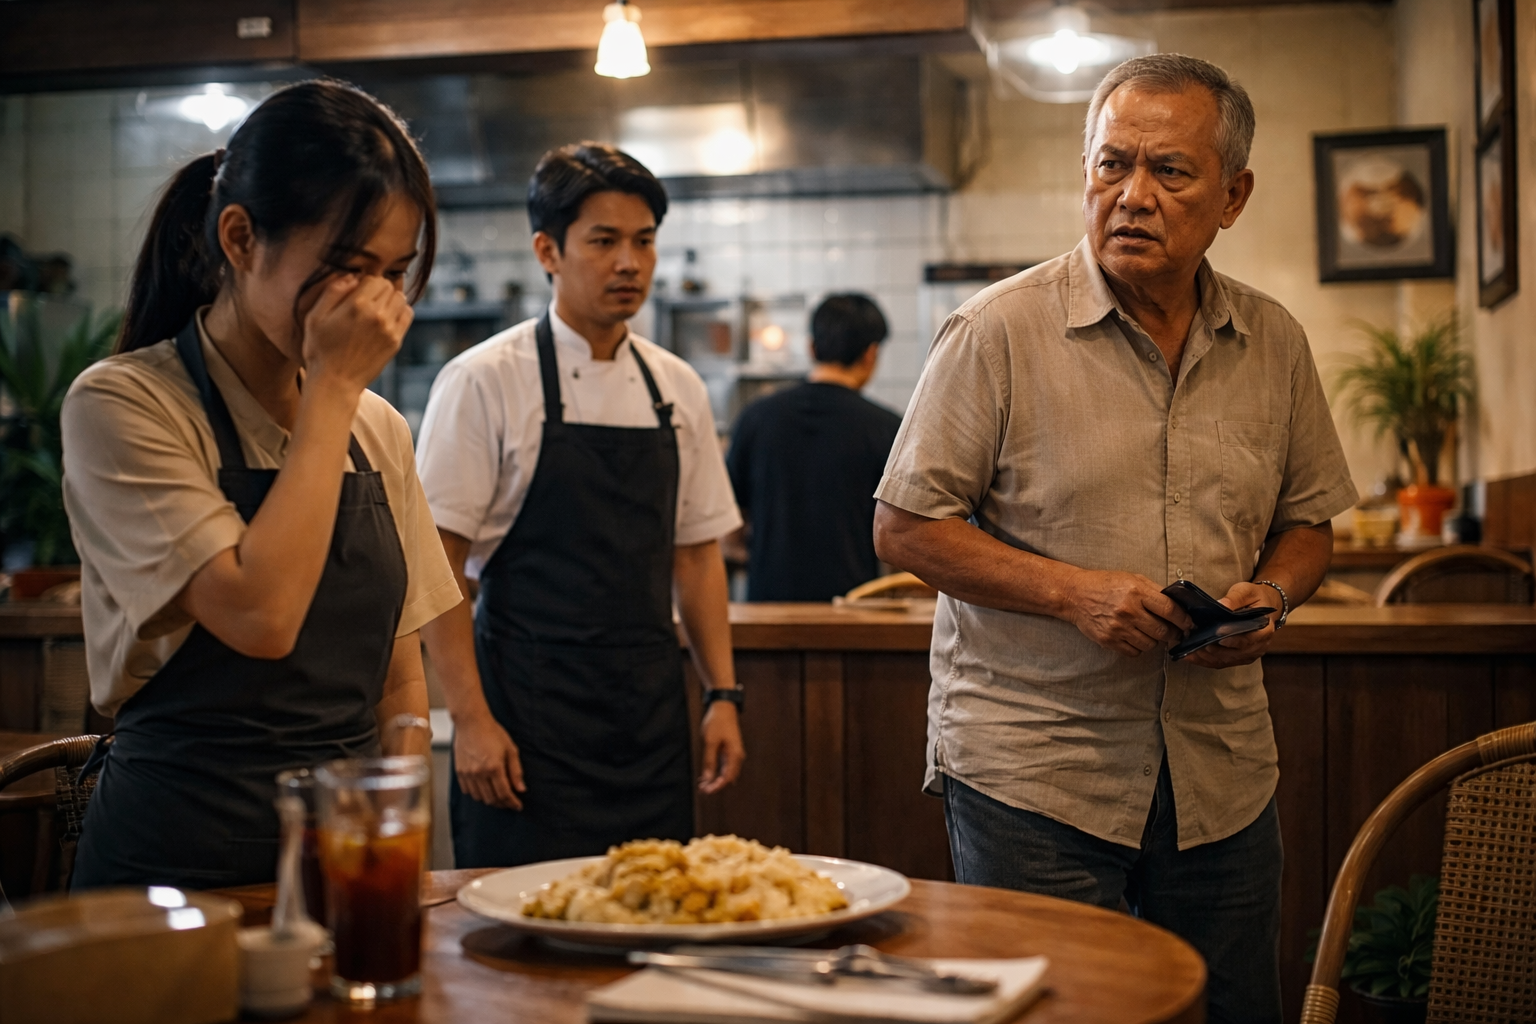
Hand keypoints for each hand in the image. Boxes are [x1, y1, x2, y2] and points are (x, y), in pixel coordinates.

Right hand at [301, 273, 412, 392]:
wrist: (335, 383)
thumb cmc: (320, 350)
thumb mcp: (315, 317)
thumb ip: (333, 291)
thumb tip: (352, 276)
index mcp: (356, 305)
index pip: (375, 279)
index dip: (365, 282)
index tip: (357, 292)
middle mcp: (377, 315)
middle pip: (389, 287)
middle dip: (378, 290)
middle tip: (366, 301)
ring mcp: (389, 329)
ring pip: (401, 299)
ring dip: (390, 299)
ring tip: (376, 309)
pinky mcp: (396, 341)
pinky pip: (407, 315)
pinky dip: (400, 312)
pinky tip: (386, 319)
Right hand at [452, 711, 525, 809]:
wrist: (471, 723)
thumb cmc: (492, 732)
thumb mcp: (510, 749)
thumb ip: (516, 771)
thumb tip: (521, 789)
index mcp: (494, 767)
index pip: (504, 793)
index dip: (512, 803)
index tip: (518, 806)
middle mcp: (479, 773)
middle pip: (492, 799)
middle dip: (503, 804)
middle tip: (510, 802)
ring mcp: (468, 774)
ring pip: (479, 798)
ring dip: (490, 801)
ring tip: (498, 797)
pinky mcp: (459, 772)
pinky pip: (468, 791)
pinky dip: (477, 794)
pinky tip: (484, 790)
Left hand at [698, 701, 744, 794]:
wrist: (723, 707)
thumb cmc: (717, 722)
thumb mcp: (710, 742)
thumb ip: (709, 761)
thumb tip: (707, 778)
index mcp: (734, 755)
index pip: (727, 778)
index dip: (716, 787)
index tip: (705, 791)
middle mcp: (737, 757)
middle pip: (728, 778)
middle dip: (715, 785)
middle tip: (701, 789)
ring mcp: (734, 754)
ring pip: (727, 774)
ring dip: (716, 780)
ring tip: (702, 784)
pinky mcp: (730, 751)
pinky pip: (725, 767)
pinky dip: (717, 773)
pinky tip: (707, 775)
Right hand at [1064, 569, 1194, 656]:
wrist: (1075, 594)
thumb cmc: (1106, 584)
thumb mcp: (1132, 579)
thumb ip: (1155, 592)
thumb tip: (1179, 608)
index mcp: (1136, 592)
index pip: (1170, 611)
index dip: (1184, 620)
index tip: (1189, 624)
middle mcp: (1128, 610)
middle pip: (1163, 632)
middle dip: (1171, 633)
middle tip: (1171, 631)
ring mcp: (1117, 628)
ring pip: (1150, 644)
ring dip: (1153, 640)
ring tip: (1146, 630)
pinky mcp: (1109, 640)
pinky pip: (1135, 652)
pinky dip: (1138, 647)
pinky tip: (1133, 636)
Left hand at [1182, 581, 1280, 668]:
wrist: (1261, 606)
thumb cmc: (1254, 598)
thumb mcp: (1246, 591)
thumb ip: (1235, 599)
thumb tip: (1221, 605)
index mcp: (1265, 630)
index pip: (1249, 639)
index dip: (1233, 640)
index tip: (1218, 638)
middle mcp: (1259, 646)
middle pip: (1234, 653)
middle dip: (1214, 649)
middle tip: (1195, 641)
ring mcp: (1248, 655)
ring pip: (1225, 660)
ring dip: (1206, 656)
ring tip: (1189, 648)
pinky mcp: (1238, 658)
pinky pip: (1220, 663)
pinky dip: (1204, 661)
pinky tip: (1190, 655)